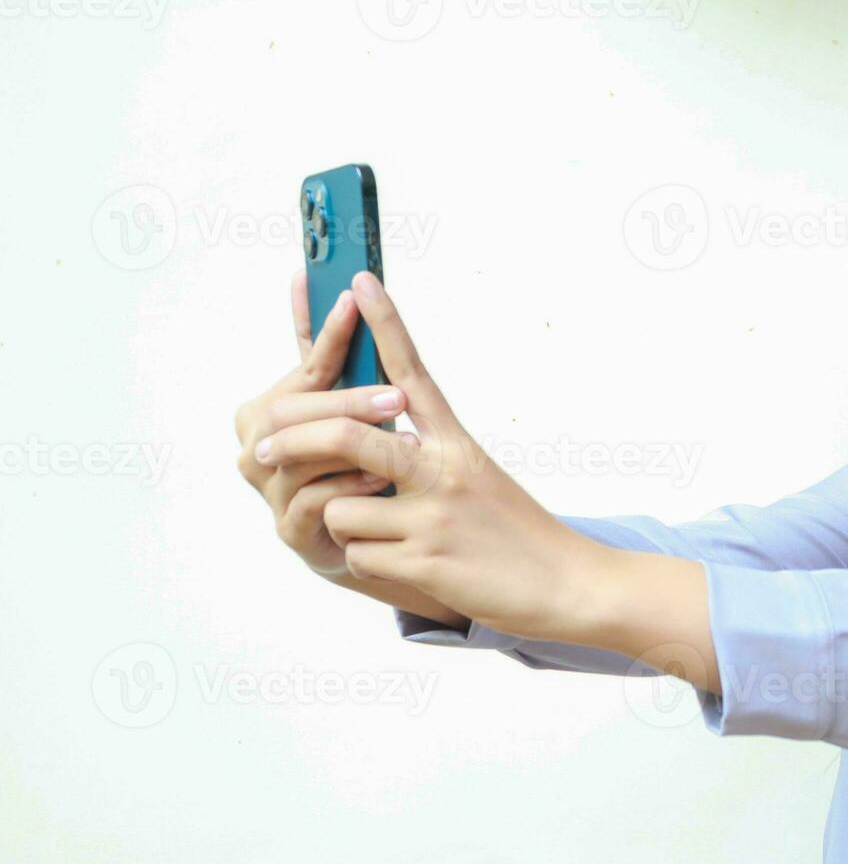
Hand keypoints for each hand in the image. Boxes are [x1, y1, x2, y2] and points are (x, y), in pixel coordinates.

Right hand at [234, 270, 408, 578]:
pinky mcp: (289, 530)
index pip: (302, 368)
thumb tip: (304, 277)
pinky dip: (348, 487)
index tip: (355, 299)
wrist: (366, 535)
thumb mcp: (345, 405)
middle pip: (291, 413)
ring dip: (352, 444)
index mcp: (264, 411)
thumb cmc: (354, 462)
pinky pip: (312, 503)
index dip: (329, 334)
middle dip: (346, 400)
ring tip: (401, 439)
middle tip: (397, 395)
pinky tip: (381, 480)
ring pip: (297, 456)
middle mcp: (255, 448)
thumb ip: (324, 351)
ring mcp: (268, 491)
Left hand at [248, 270, 609, 642]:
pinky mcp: (425, 562)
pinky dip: (368, 561)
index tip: (360, 280)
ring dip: (345, 522)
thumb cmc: (517, 531)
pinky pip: (357, 555)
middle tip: (264, 448)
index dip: (385, 323)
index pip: (414, 371)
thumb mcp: (477, 478)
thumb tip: (369, 449)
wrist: (567, 583)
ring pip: (340, 505)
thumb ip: (426, 457)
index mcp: (457, 442)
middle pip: (347, 435)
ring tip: (383, 533)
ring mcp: (433, 517)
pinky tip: (402, 563)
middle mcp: (444, 470)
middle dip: (295, 439)